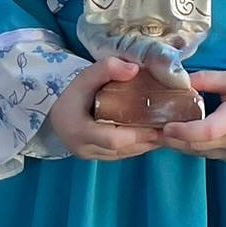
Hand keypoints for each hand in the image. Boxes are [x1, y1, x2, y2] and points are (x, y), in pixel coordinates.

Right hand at [48, 58, 163, 160]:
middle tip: (171, 127)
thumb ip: (107, 69)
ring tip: (166, 130)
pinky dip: (138, 145)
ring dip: (146, 144)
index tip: (157, 125)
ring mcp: (91, 156)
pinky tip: (152, 134)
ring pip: (125, 154)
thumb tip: (135, 69)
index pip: (112, 139)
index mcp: (78, 131)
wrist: (55, 110)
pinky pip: (122, 154)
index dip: (137, 134)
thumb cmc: (71, 93)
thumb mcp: (84, 76)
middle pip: (123, 149)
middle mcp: (84, 148)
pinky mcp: (97, 157)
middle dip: (148, 139)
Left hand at [158, 68, 225, 162]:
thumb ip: (205, 80)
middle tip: (148, 129)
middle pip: (196, 146)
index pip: (206, 132)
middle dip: (171, 139)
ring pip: (199, 153)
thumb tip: (178, 79)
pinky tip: (180, 135)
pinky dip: (193, 146)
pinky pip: (208, 154)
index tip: (165, 126)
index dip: (183, 131)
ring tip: (158, 132)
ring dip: (179, 144)